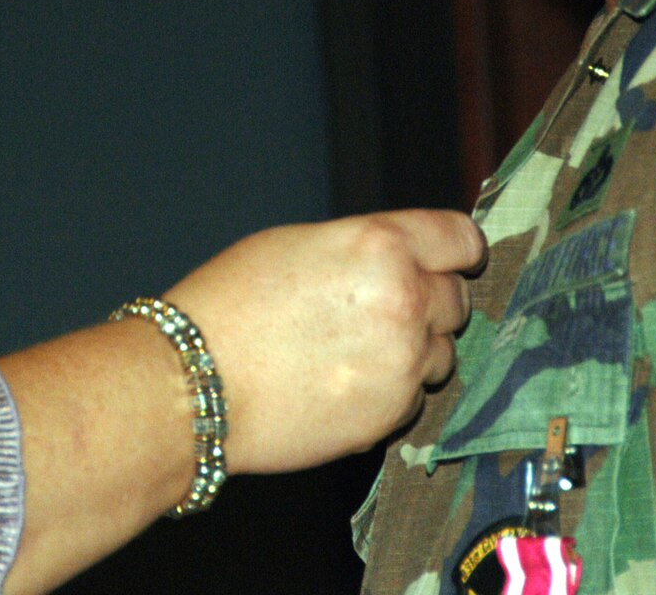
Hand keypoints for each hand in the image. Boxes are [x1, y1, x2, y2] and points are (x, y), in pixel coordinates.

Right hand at [160, 209, 483, 473]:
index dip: (455, 251)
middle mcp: (405, 300)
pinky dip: (390, 393)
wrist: (194, 383)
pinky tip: (342, 384)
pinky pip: (414, 398)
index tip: (450, 261)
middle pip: (456, 299)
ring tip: (355, 352)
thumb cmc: (230, 305)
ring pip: (442, 354)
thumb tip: (399, 261)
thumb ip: (364, 249)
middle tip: (381, 311)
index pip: (461, 240)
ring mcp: (403, 362)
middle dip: (428, 303)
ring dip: (415, 352)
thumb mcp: (298, 244)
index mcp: (381, 245)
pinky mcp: (391, 414)